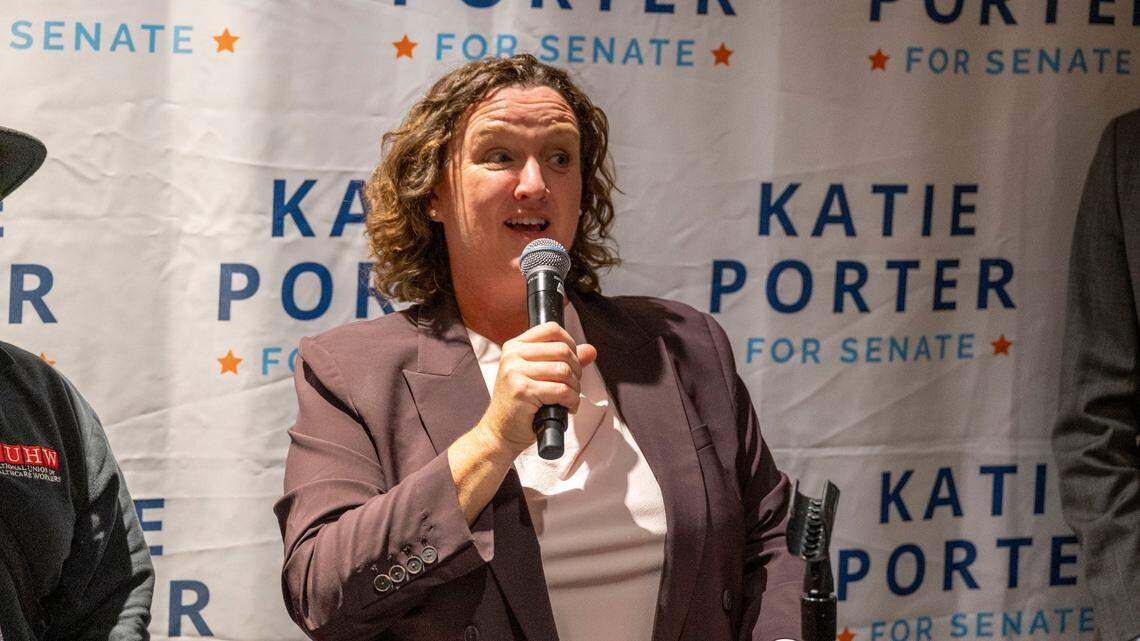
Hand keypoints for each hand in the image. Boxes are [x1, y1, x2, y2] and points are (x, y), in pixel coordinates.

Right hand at [476, 322, 597, 457]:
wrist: (500, 432)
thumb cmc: (521, 405)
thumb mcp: (540, 376)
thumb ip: (564, 360)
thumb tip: (591, 350)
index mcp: (515, 346)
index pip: (552, 329)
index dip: (571, 343)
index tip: (573, 362)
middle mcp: (513, 355)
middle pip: (562, 350)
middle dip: (576, 370)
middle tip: (573, 386)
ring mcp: (515, 371)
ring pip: (564, 370)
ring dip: (575, 389)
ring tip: (569, 399)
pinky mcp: (522, 390)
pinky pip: (561, 390)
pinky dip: (571, 401)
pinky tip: (566, 408)